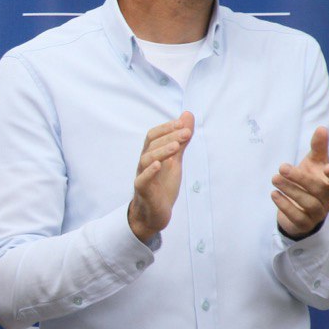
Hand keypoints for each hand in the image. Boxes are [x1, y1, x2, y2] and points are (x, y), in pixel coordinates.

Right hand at [128, 112, 192, 241]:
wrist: (155, 213)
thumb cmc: (163, 184)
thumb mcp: (175, 160)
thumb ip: (181, 140)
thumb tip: (187, 115)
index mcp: (151, 154)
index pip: (153, 135)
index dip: (166, 127)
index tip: (183, 123)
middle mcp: (144, 163)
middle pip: (151, 145)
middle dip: (169, 137)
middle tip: (186, 132)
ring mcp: (142, 176)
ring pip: (146, 160)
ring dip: (161, 151)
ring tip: (176, 147)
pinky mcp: (143, 191)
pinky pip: (142, 180)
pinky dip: (149, 172)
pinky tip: (159, 165)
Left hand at [273, 126, 328, 237]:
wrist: (299, 208)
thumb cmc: (310, 181)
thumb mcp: (314, 163)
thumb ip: (318, 147)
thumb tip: (322, 128)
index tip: (328, 166)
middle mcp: (328, 198)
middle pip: (319, 189)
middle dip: (300, 178)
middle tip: (281, 168)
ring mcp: (318, 213)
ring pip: (308, 203)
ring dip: (290, 190)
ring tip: (274, 179)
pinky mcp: (305, 223)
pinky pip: (297, 216)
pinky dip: (285, 205)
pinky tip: (274, 194)